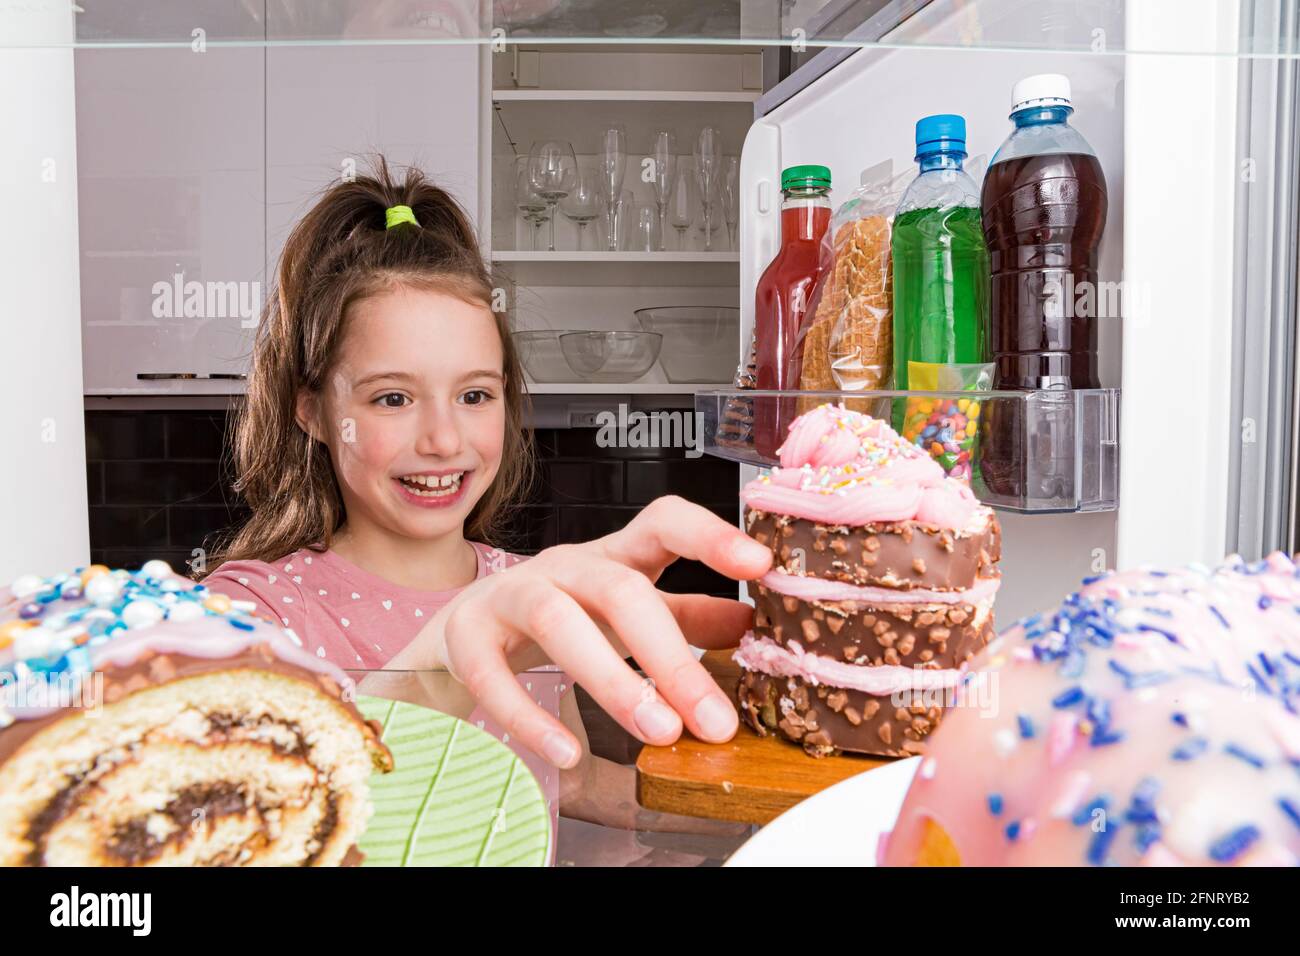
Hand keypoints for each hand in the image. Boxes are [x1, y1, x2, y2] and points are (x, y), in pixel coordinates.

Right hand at [407, 496, 771, 767]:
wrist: (462, 632)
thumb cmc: (562, 615)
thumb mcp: (626, 613)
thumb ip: (686, 616)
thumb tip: (750, 624)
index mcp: (613, 556)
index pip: (663, 522)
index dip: (709, 536)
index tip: (759, 566)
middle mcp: (563, 566)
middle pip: (619, 590)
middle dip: (671, 657)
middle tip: (714, 720)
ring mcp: (509, 595)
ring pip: (560, 623)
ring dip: (613, 681)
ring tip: (658, 733)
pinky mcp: (466, 637)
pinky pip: (493, 675)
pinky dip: (530, 717)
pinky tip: (567, 754)